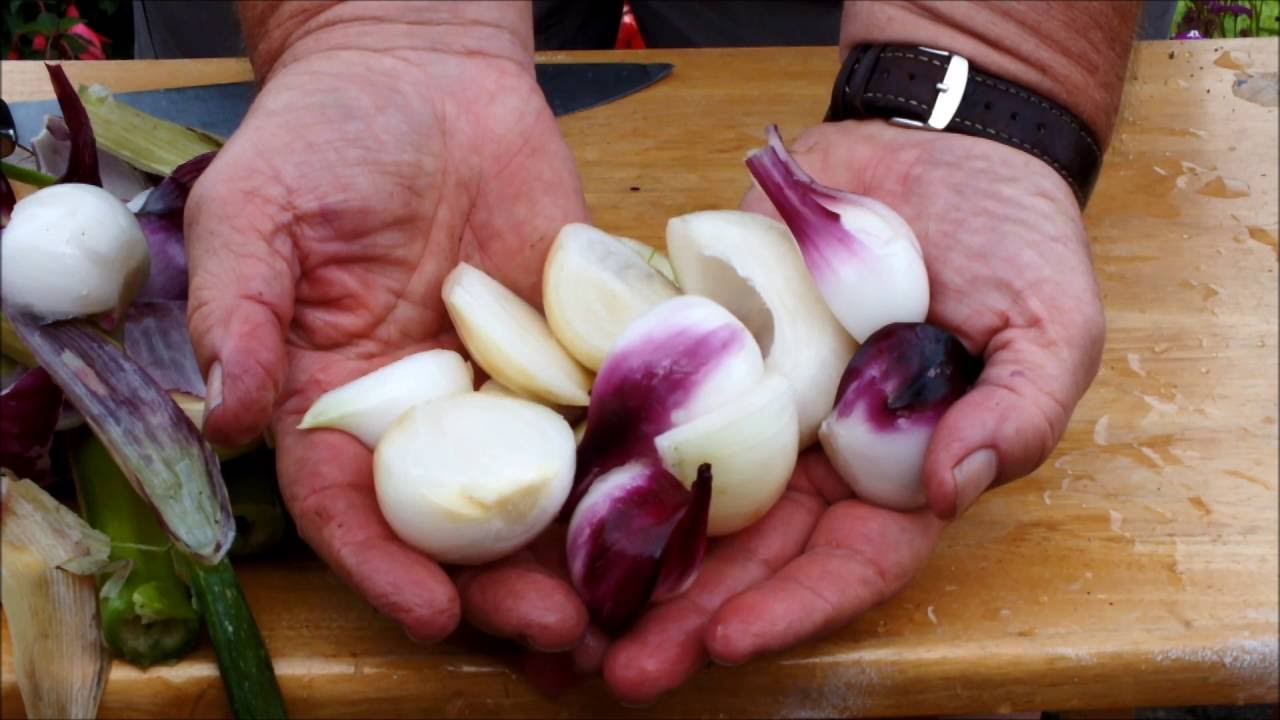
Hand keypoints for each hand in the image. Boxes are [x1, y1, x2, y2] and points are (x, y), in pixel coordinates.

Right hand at [185, 32, 590, 643]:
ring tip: (624, 613)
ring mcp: (505, 389)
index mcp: (336, 403)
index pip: (350, 510)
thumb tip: (222, 415)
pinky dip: (637, 471)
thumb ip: (240, 314)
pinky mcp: (575, 351)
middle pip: (459, 526)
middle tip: (555, 634)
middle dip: (500, 589)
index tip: (430, 614)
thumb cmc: (322, 137)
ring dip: (578, 558)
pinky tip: (677, 516)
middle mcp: (425, 416)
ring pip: (541, 494)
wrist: (426, 73)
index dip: (384, 568)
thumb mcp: (253, 214)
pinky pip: (607, 417)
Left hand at [593, 120, 1104, 701]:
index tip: (729, 642)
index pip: (843, 565)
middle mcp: (812, 457)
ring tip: (563, 610)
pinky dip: (598, 442)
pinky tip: (546, 486)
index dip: (791, 608)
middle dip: (684, 614)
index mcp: (895, 476)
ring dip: (624, 554)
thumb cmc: (1013, 243)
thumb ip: (1015, 412)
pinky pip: (644, 395)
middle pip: (745, 553)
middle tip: (616, 668)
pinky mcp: (702, 343)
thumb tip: (952, 485)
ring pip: (680, 492)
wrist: (938, 144)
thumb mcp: (1049, 329)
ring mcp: (749, 400)